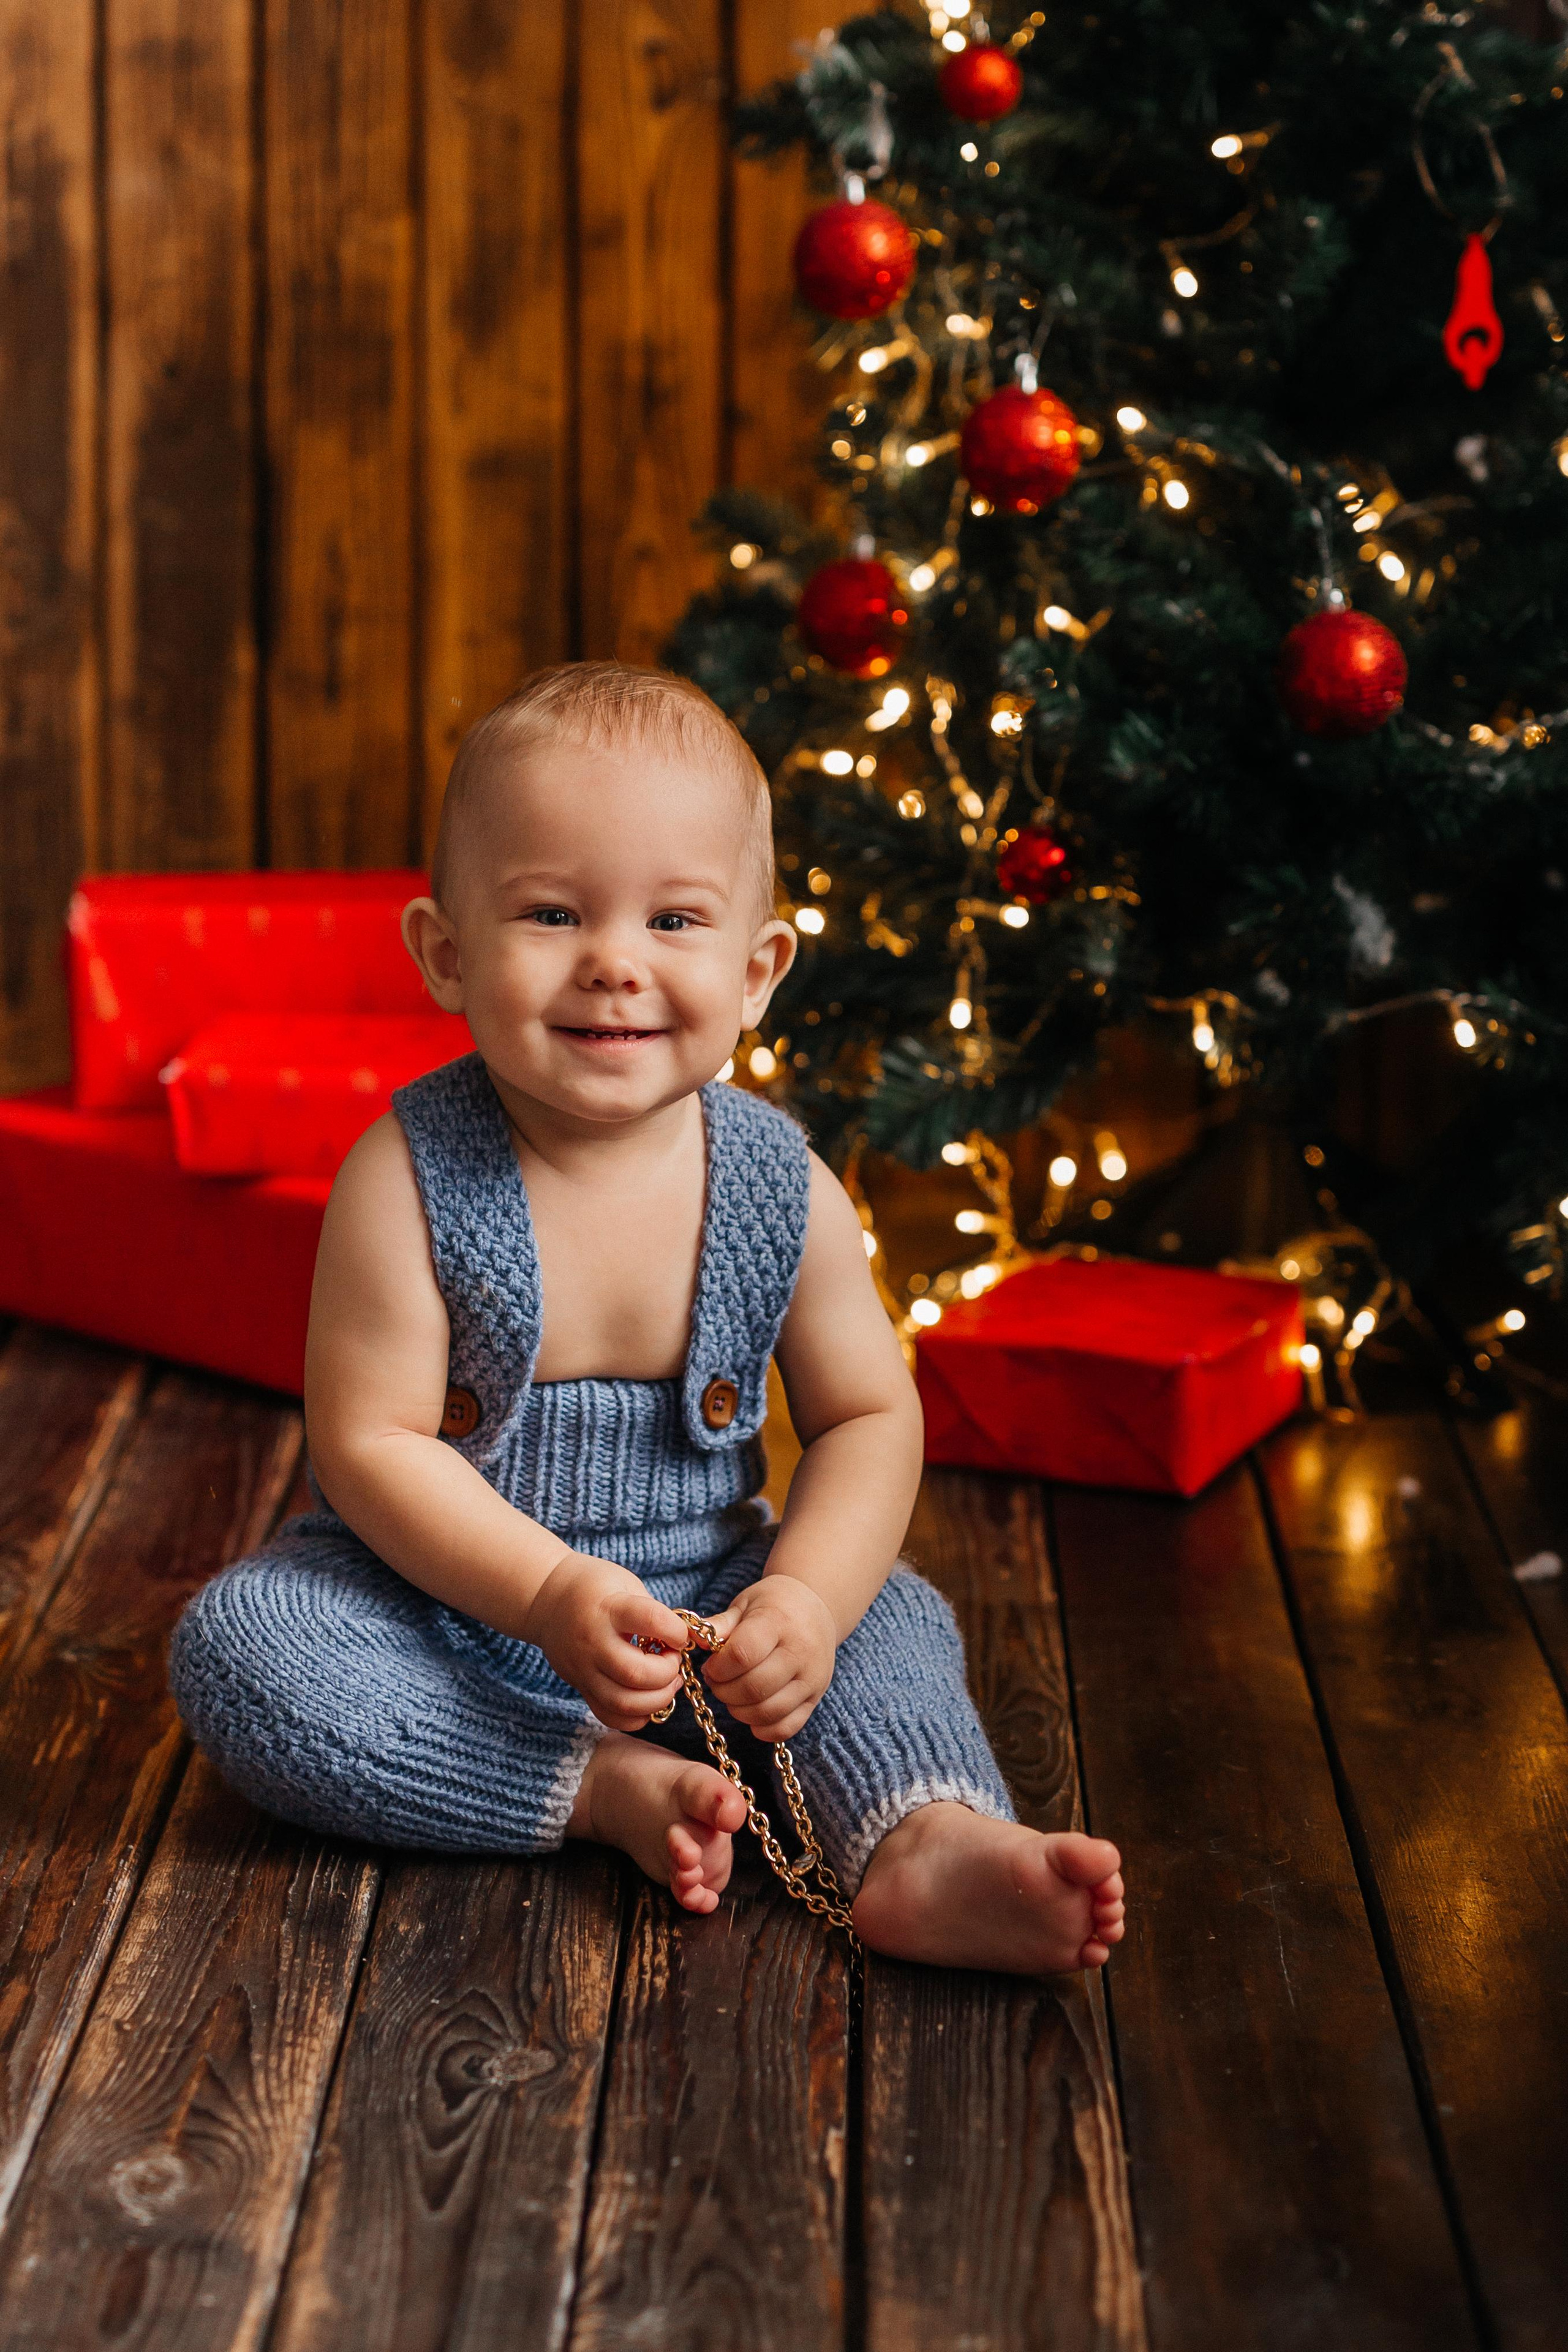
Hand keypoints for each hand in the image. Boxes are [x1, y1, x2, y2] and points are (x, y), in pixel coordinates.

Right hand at [524, 1551, 691, 1731]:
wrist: (546, 1598)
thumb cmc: (595, 1586)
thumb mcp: (626, 1583)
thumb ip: (652, 1612)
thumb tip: (683, 1642)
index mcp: (608, 1608)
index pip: (651, 1621)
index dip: (676, 1630)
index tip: (679, 1633)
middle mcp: (592, 1642)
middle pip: (636, 1673)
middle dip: (667, 1672)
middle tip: (673, 1660)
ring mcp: (583, 1669)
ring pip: (623, 1702)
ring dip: (656, 1699)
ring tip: (667, 1682)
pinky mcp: (580, 1687)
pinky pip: (609, 1716)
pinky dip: (636, 1716)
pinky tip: (647, 1699)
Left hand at [702, 1575, 836, 1741]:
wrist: (818, 1608)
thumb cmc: (774, 1605)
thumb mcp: (745, 1604)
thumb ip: (720, 1624)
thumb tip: (690, 1638)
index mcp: (779, 1622)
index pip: (743, 1655)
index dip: (719, 1667)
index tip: (711, 1665)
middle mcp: (800, 1652)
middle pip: (754, 1688)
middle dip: (724, 1690)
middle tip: (717, 1681)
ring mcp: (812, 1679)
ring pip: (768, 1712)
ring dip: (739, 1710)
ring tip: (732, 1693)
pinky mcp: (816, 1699)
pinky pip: (785, 1728)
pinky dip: (761, 1728)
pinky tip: (751, 1710)